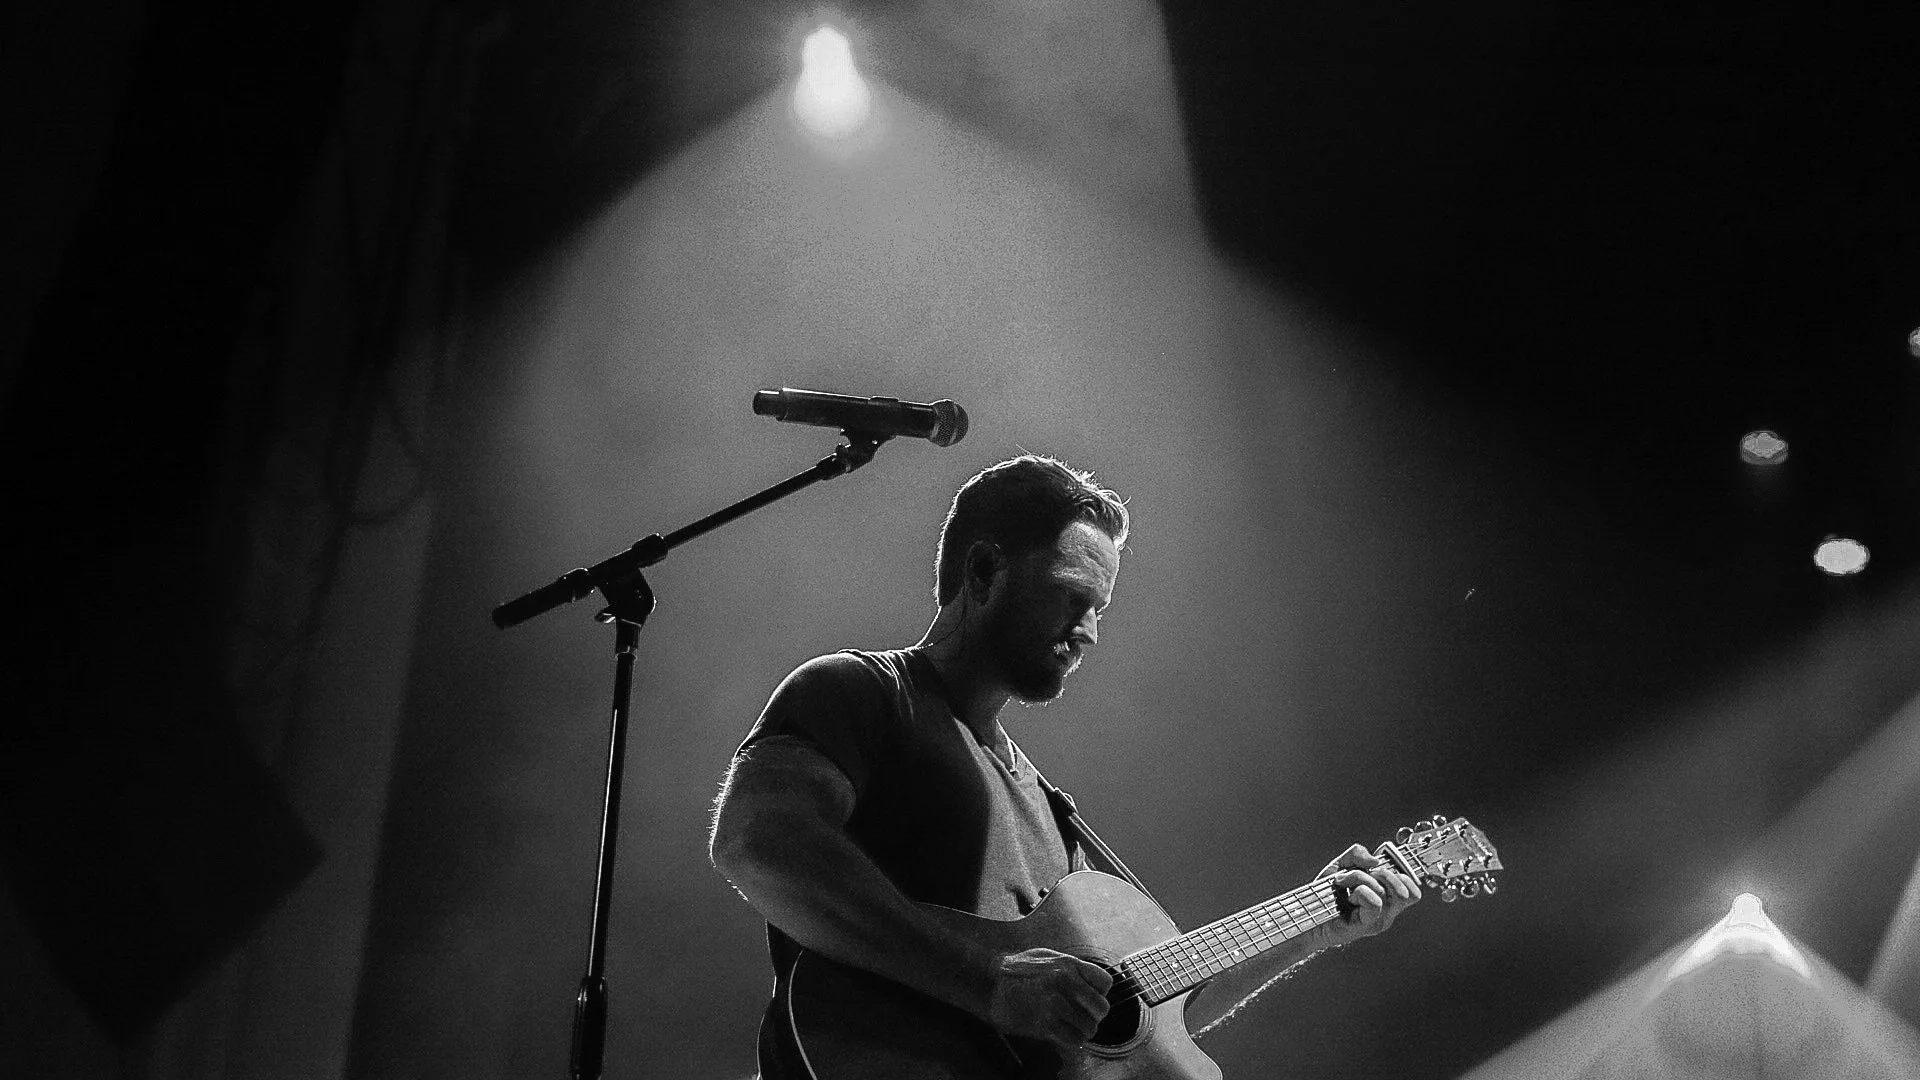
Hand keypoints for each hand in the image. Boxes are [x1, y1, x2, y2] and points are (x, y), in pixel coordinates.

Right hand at [984, 948, 1111, 1045]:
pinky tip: (1062, 1033)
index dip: (1099, 993)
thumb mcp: (1047, 957)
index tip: (1088, 999)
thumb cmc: (1016, 971)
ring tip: (1070, 1027)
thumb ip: (1071, 968)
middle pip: (1101, 1008)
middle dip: (1093, 1016)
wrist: (990, 983)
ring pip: (1090, 1027)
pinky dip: (1072, 1040)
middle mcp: (1066, 981)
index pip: (1105, 983)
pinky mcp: (1046, 1022)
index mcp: (1069, 964)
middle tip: (1082, 1017)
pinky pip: (1074, 1039)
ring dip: (1082, 1031)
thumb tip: (1090, 980)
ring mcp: (1056, 1002)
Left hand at [1313, 843, 1420, 946]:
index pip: (1414, 890)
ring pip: (1386, 891)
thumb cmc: (1326, 892)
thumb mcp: (1342, 864)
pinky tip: (1347, 896)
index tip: (1379, 867)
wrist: (1307, 911)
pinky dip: (1359, 890)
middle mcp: (1388, 912)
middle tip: (1362, 874)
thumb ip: (1358, 854)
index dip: (1403, 874)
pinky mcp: (1366, 925)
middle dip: (1384, 873)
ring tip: (1345, 883)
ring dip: (1361, 879)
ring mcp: (1378, 920)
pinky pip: (1375, 901)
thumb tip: (1375, 860)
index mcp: (1388, 899)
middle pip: (1406, 890)